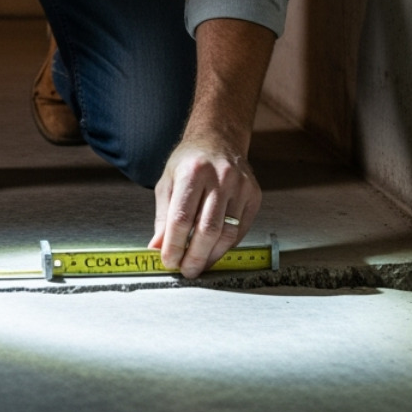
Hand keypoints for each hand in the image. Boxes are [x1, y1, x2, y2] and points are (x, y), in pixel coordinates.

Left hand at [149, 135, 261, 279]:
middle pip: (207, 229)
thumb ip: (163, 217)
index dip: (174, 245)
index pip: (182, 218)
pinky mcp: (254, 196)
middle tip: (186, 271)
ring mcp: (240, 187)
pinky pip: (241, 230)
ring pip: (227, 233)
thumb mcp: (167, 182)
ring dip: (211, 255)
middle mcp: (220, 178)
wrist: (218, 140)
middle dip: (194, 256)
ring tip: (199, 265)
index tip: (168, 261)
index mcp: (193, 172)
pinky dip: (226, 246)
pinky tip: (214, 251)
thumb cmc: (189, 162)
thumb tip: (157, 248)